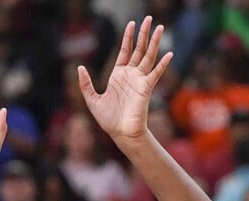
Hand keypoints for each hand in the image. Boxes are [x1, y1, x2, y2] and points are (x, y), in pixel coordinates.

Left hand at [78, 17, 171, 144]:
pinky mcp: (146, 88)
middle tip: (149, 18)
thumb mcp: (92, 100)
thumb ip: (85, 84)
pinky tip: (169, 54)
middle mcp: (130, 75)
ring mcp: (139, 80)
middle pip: (139, 50)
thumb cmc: (108, 119)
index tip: (132, 24)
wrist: (120, 133)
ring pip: (148, 57)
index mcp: (118, 75)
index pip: (125, 51)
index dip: (128, 38)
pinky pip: (155, 74)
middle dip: (144, 34)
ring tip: (160, 27)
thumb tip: (79, 67)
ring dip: (154, 42)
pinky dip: (162, 65)